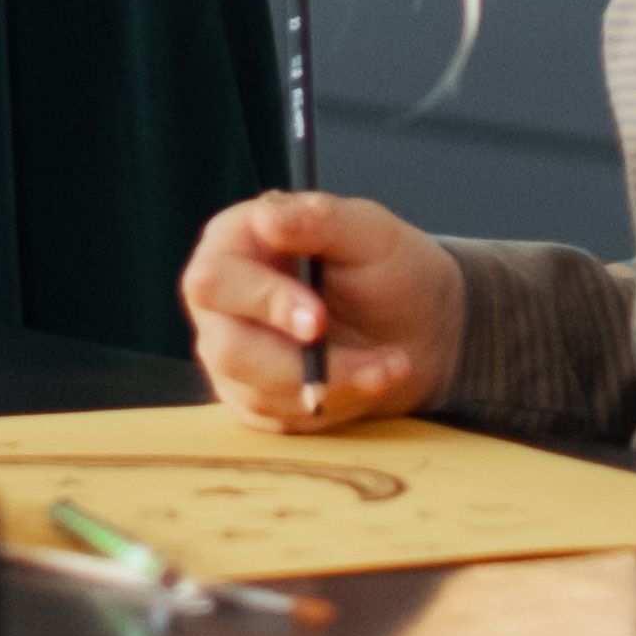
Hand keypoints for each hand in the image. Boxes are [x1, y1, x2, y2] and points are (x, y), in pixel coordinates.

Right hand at [177, 190, 459, 429]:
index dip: (262, 303)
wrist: (421, 325)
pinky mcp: (255, 398)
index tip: (318, 321)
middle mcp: (222, 302)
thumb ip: (319, 219)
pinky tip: (372, 379)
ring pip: (257, 390)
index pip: (215, 281)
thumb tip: (266, 216)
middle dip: (296, 363)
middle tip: (367, 361)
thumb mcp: (369, 232)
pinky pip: (280, 420)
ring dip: (334, 384)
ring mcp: (233, 354)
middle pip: (225, 347)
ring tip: (390, 364)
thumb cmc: (390, 268)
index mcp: (234, 244)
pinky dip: (336, 404)